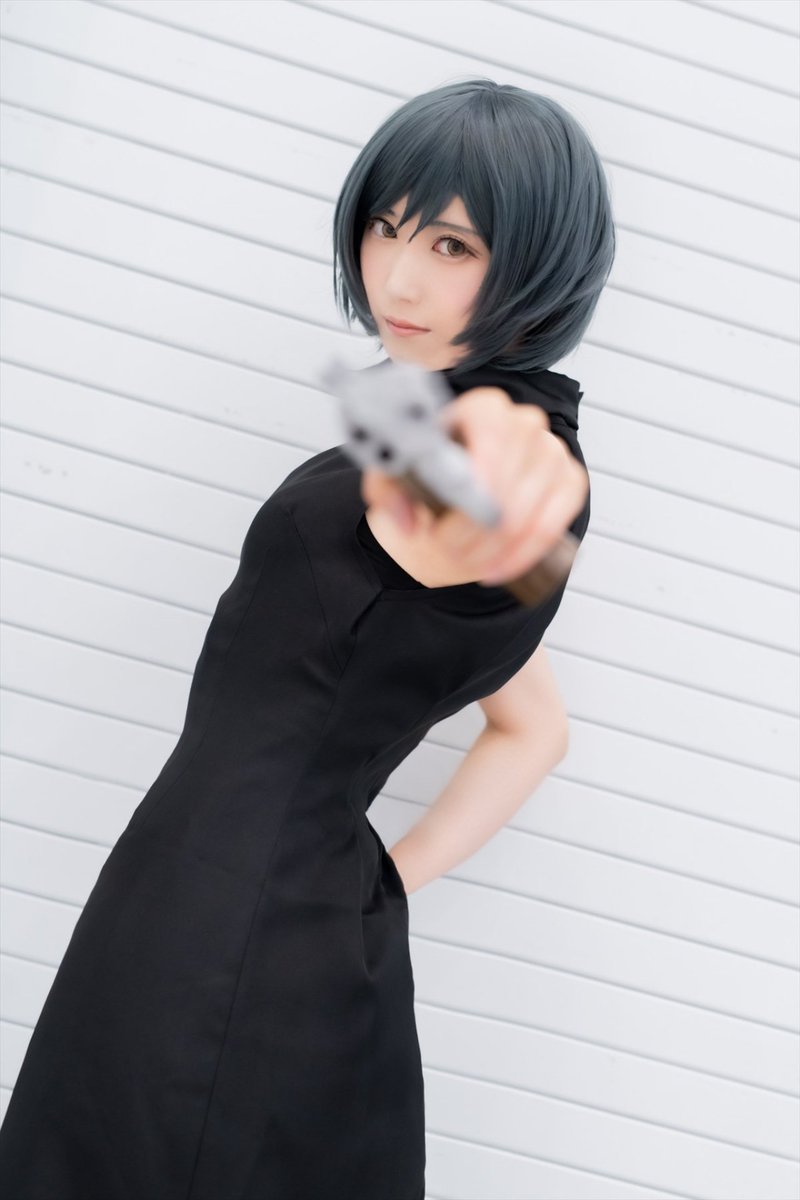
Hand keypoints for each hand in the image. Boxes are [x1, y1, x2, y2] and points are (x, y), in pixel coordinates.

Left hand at [360, 386, 588, 585]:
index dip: (475, 484)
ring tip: (463, 560)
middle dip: (472, 530)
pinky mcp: (570, 481)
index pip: (492, 436)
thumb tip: (405, 519)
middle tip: (445, 547)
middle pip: (508, 487)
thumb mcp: (396, 475)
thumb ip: (388, 491)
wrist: (460, 487)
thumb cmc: (432, 475)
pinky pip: (552, 528)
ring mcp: (552, 452)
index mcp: (483, 408)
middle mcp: (524, 422)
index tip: (446, 522)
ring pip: (527, 515)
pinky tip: (496, 570)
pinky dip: (521, 556)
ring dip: (491, 550)